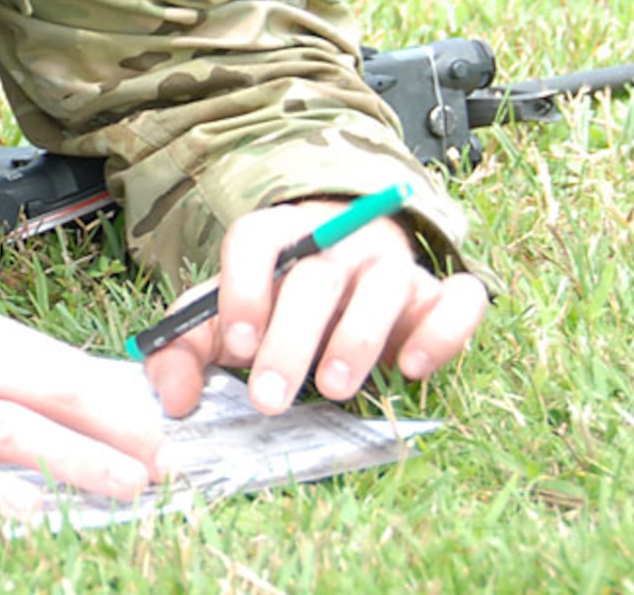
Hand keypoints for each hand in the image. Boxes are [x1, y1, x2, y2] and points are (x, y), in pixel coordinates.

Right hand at [0, 302, 163, 519]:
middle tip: (163, 462)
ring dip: (76, 467)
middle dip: (112, 432)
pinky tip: (38, 516)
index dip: (112, 394)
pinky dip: (0, 501)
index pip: (52, 361)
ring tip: (126, 489)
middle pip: (42, 398)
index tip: (161, 418)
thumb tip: (76, 396)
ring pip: (10, 442)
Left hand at [141, 200, 489, 418]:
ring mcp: (392, 263)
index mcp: (279, 234)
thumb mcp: (223, 322)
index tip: (235, 345)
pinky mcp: (438, 293)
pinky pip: (458, 300)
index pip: (256, 239)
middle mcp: (338, 240)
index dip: (243, 288)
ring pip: (385, 284)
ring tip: (332, 389)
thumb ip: (184, 353)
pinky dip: (442, 330)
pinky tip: (413, 367)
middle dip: (290, 339)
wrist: (345, 276)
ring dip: (359, 338)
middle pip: (315, 275)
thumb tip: (175, 398)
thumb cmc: (275, 304)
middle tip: (268, 399)